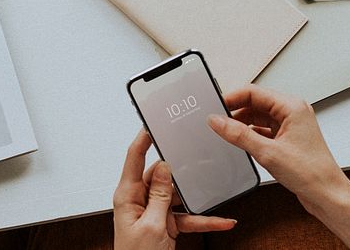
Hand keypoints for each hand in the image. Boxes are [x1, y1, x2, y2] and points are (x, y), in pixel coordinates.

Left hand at [113, 131, 236, 248]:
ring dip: (197, 199)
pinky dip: (204, 220)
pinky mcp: (165, 224)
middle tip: (199, 162)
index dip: (143, 138)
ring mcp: (153, 212)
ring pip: (178, 196)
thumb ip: (160, 196)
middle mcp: (139, 201)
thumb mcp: (152, 226)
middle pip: (162, 175)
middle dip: (182, 173)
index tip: (154, 122)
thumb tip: (166, 168)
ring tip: (214, 191)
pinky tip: (222, 220)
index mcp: (127, 196)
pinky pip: (187, 217)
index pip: (134, 158)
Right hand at [207, 85, 349, 211]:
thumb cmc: (312, 173)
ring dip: (243, 124)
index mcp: (292, 107)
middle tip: (217, 122)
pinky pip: (264, 130)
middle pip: (256, 103)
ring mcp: (291, 126)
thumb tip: (218, 121)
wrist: (327, 195)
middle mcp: (293, 113)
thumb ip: (239, 135)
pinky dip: (251, 135)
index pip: (254, 92)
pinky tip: (242, 144)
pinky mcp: (288, 140)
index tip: (215, 107)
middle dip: (235, 112)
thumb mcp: (268, 152)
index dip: (232, 98)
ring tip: (227, 134)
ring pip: (259, 117)